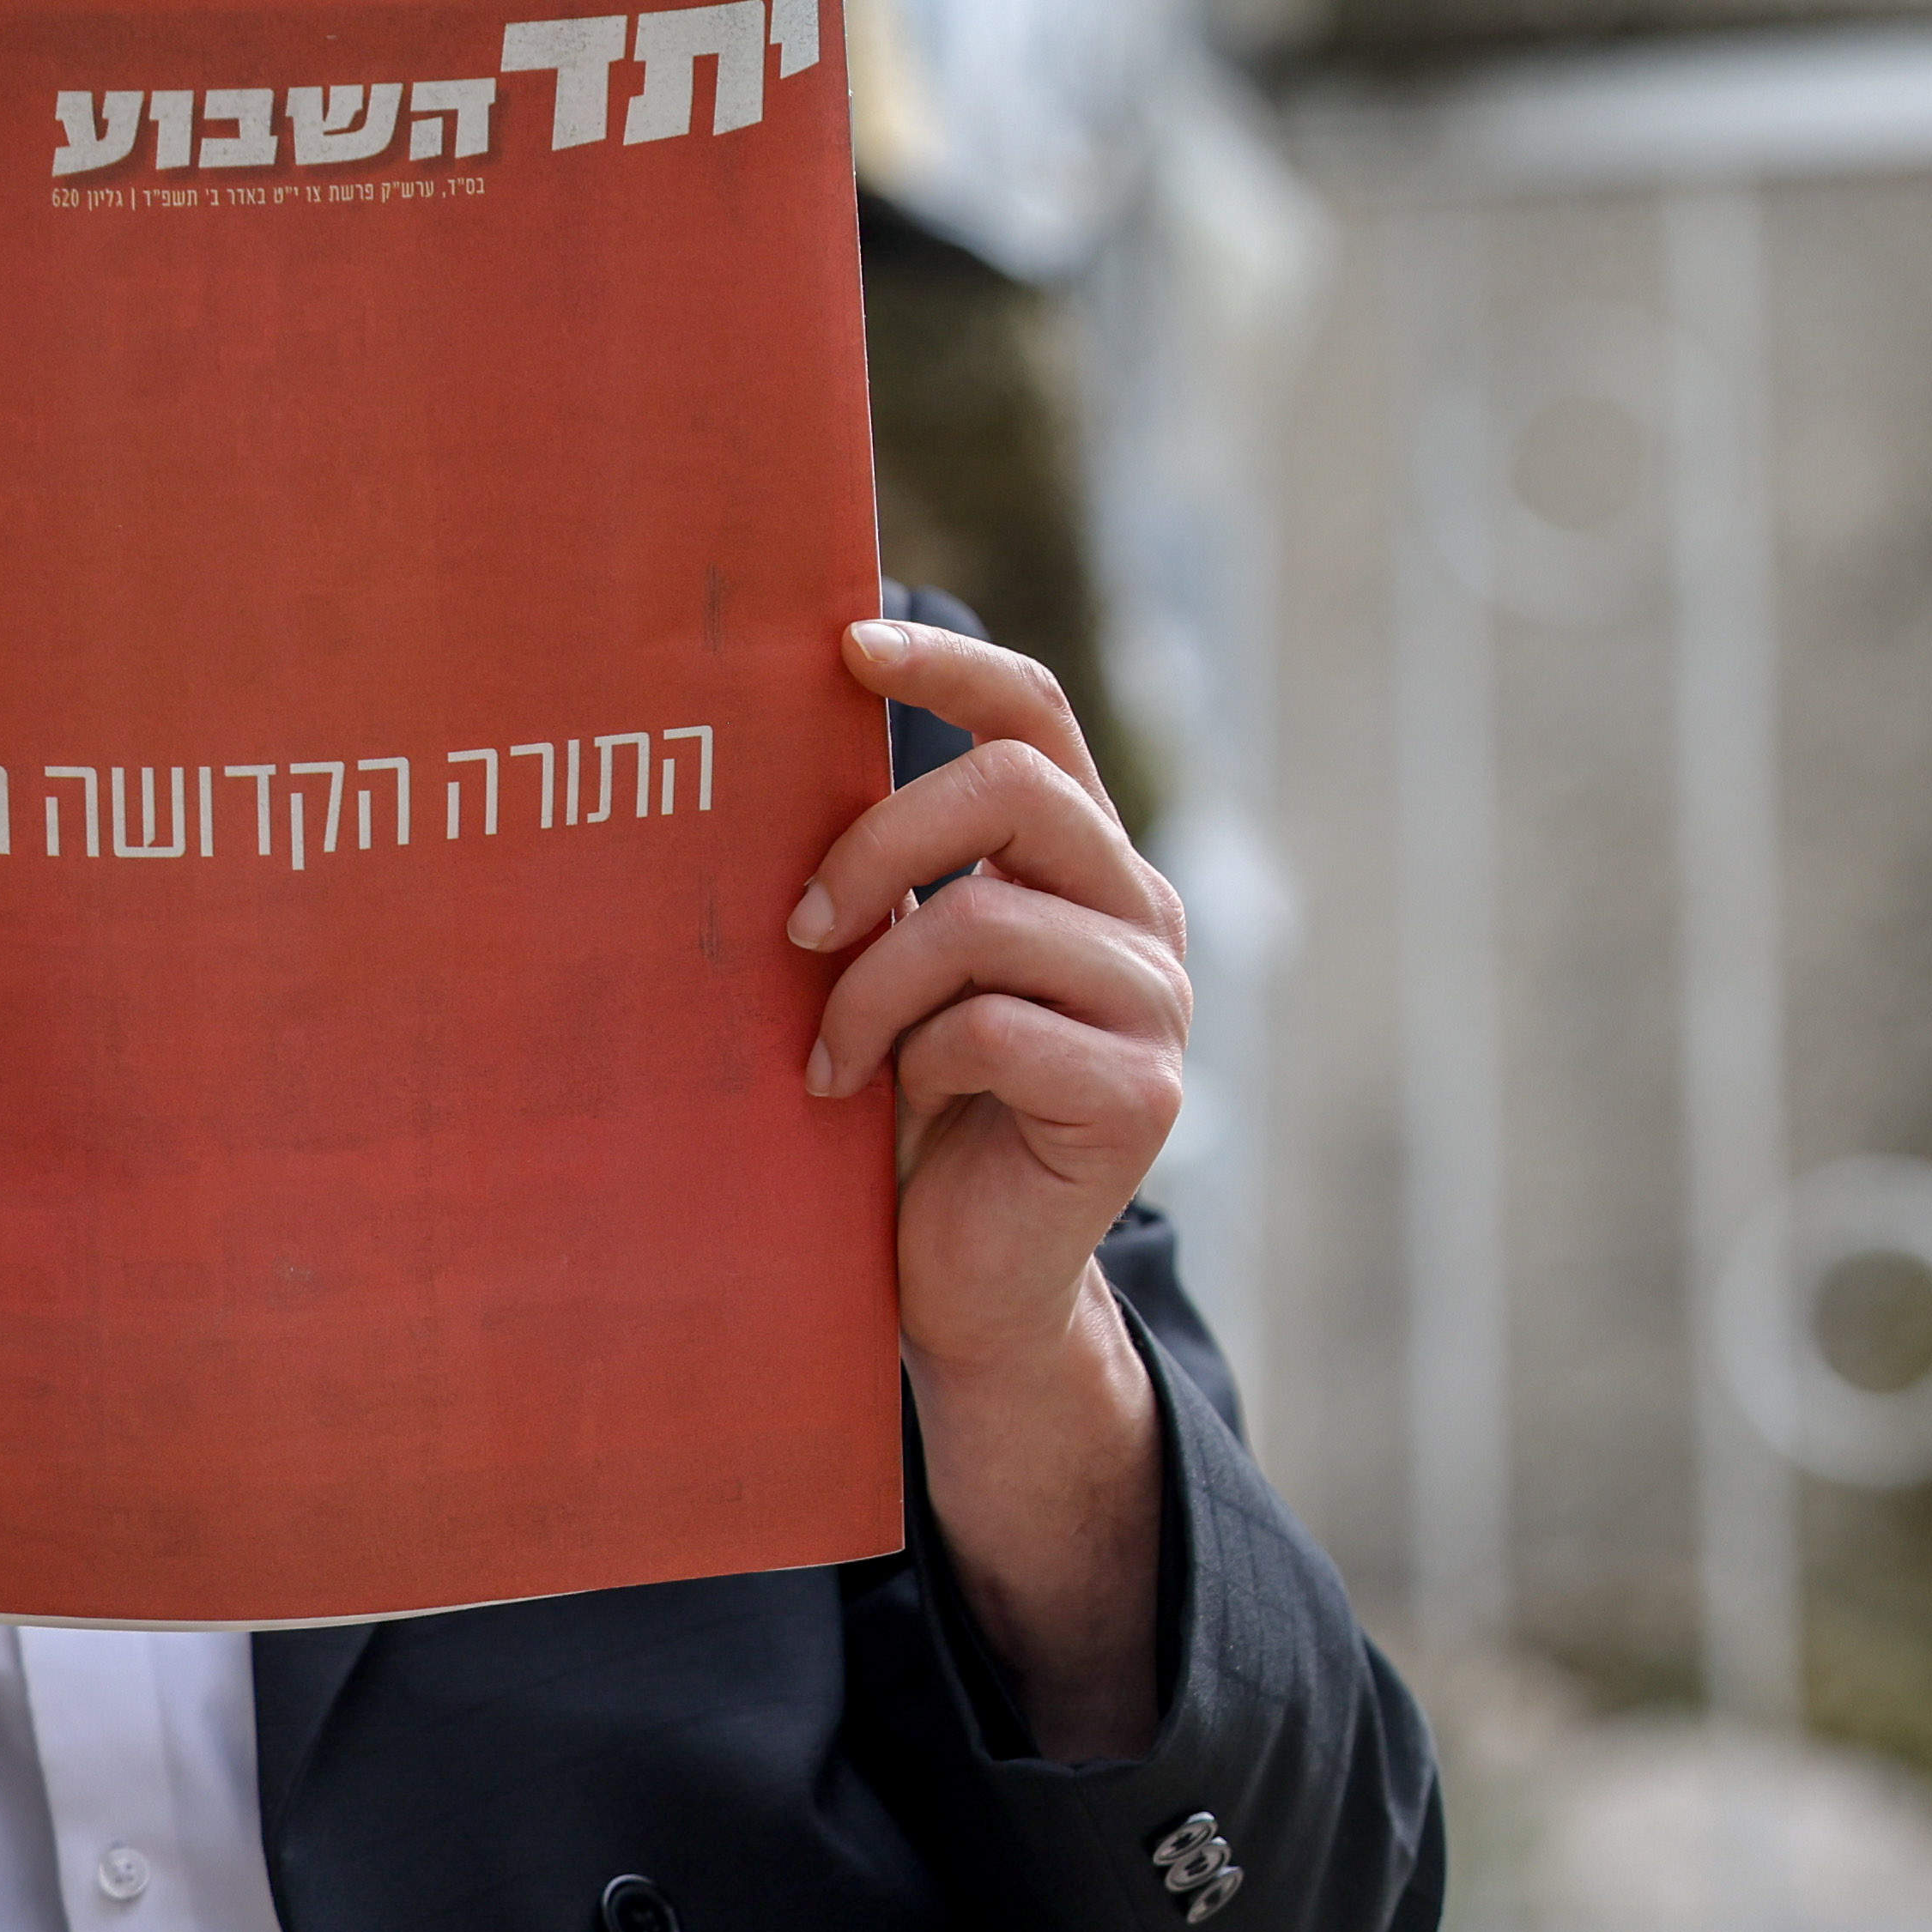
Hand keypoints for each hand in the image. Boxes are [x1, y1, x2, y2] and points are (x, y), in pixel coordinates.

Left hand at [795, 622, 1179, 1751]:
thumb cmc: (913, 1114)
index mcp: (1086, 864)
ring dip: (871, 987)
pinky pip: (994, 1028)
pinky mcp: (1141, 1091)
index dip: (947, 666)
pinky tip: (884, 1109)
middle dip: (878, 841)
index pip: (1038, 715)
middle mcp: (1140, 915)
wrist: (967, 1284)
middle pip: (1014, 789)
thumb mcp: (899, 968)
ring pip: (984, 919)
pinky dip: (915, 1061)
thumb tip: (776, 752)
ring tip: (828, 1056)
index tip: (842, 647)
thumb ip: (892, 876)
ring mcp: (1155, 1002)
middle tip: (795, 924)